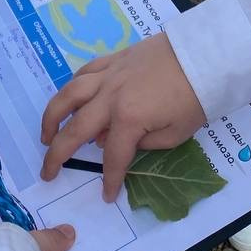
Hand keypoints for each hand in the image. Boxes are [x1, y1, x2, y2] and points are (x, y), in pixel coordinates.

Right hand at [41, 33, 204, 200]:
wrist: (205, 54)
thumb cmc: (196, 97)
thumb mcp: (176, 133)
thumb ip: (143, 144)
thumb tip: (112, 140)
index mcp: (128, 119)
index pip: (112, 156)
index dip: (109, 179)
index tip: (107, 195)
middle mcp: (110, 96)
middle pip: (75, 128)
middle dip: (58, 154)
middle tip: (47, 171)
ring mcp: (110, 74)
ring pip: (69, 94)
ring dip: (52, 116)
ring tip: (46, 134)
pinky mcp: (114, 58)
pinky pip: (84, 71)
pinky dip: (72, 86)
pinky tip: (70, 98)